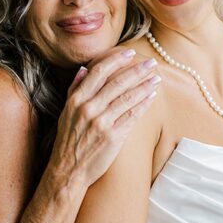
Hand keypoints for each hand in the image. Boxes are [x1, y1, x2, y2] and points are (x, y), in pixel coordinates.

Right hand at [50, 48, 160, 189]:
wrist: (69, 169)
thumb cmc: (69, 140)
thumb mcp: (66, 112)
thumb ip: (75, 89)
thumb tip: (85, 69)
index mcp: (76, 100)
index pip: (98, 72)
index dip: (116, 60)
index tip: (129, 53)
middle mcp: (88, 108)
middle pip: (117, 83)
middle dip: (137, 71)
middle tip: (151, 63)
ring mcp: (101, 122)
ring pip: (127, 98)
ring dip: (144, 86)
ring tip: (156, 79)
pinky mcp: (112, 136)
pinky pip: (131, 116)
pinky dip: (143, 105)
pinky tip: (151, 97)